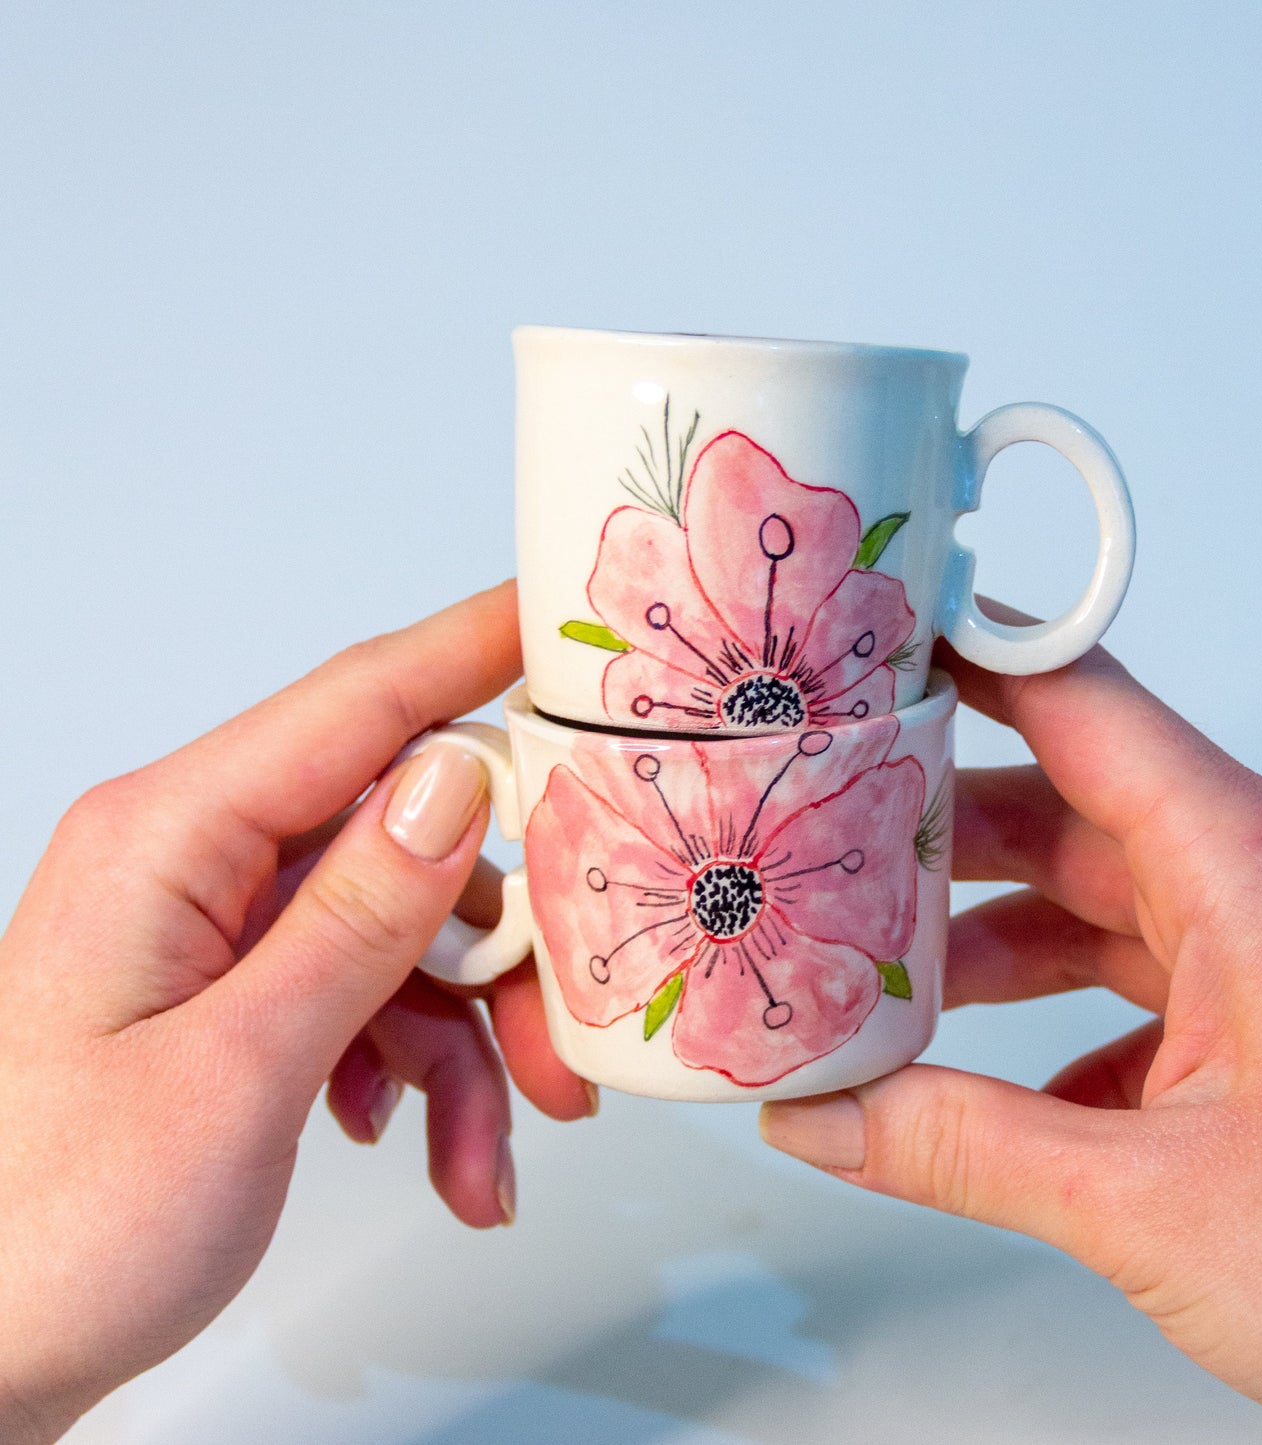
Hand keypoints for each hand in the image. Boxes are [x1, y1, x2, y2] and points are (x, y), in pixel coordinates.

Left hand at [0, 581, 591, 1443]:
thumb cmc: (48, 1234)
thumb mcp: (234, 1074)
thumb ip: (356, 918)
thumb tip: (456, 782)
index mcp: (170, 837)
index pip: (357, 702)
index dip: (475, 648)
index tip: (569, 622)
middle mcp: (199, 859)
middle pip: (409, 836)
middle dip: (503, 942)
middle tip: (566, 1033)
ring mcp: (221, 924)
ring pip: (407, 930)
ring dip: (471, 1037)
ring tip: (489, 1149)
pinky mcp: (241, 986)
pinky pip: (373, 990)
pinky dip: (423, 1066)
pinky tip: (429, 1143)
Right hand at [761, 635, 1261, 1440]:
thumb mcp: (1150, 1202)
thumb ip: (964, 1148)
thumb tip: (827, 1116)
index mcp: (1244, 866)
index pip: (1080, 702)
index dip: (969, 656)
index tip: (870, 646)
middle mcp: (1257, 882)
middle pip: (1064, 799)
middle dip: (939, 819)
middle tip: (828, 830)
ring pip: (1090, 892)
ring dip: (986, 929)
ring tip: (880, 965)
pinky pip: (1129, 975)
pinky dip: (1051, 1013)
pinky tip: (990, 1083)